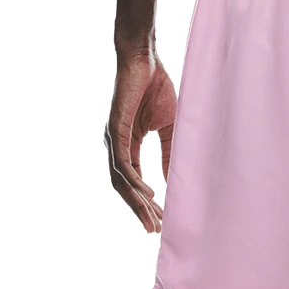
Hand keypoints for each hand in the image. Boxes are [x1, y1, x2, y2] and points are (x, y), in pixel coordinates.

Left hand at [106, 54, 175, 234]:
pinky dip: (134, 180)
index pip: (134, 180)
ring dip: (137, 200)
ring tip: (152, 217)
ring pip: (122, 179)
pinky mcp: (116, 129)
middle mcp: (118, 145)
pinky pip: (123, 162)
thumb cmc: (156, 88)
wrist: (144, 60)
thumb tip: (173, 177)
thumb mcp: (168, 126)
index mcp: (128, 144)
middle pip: (125, 186)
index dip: (145, 200)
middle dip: (140, 208)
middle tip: (156, 228)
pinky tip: (145, 193)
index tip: (161, 218)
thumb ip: (169, 151)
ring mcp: (115, 138)